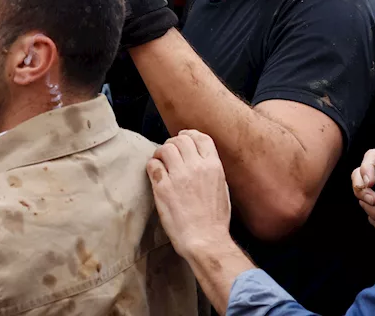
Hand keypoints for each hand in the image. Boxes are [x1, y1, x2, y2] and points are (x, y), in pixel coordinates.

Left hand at [146, 130, 233, 260]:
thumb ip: (211, 170)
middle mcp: (196, 167)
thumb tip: (199, 158)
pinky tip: (155, 172)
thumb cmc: (215, 219)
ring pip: (165, 148)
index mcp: (214, 167)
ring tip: (161, 161)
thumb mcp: (222, 188)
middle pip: (180, 140)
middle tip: (169, 151)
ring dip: (161, 152)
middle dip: (173, 142)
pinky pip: (153, 165)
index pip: (201, 138)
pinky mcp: (162, 187)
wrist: (204, 240)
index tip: (183, 137)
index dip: (190, 134)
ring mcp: (178, 176)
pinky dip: (152, 165)